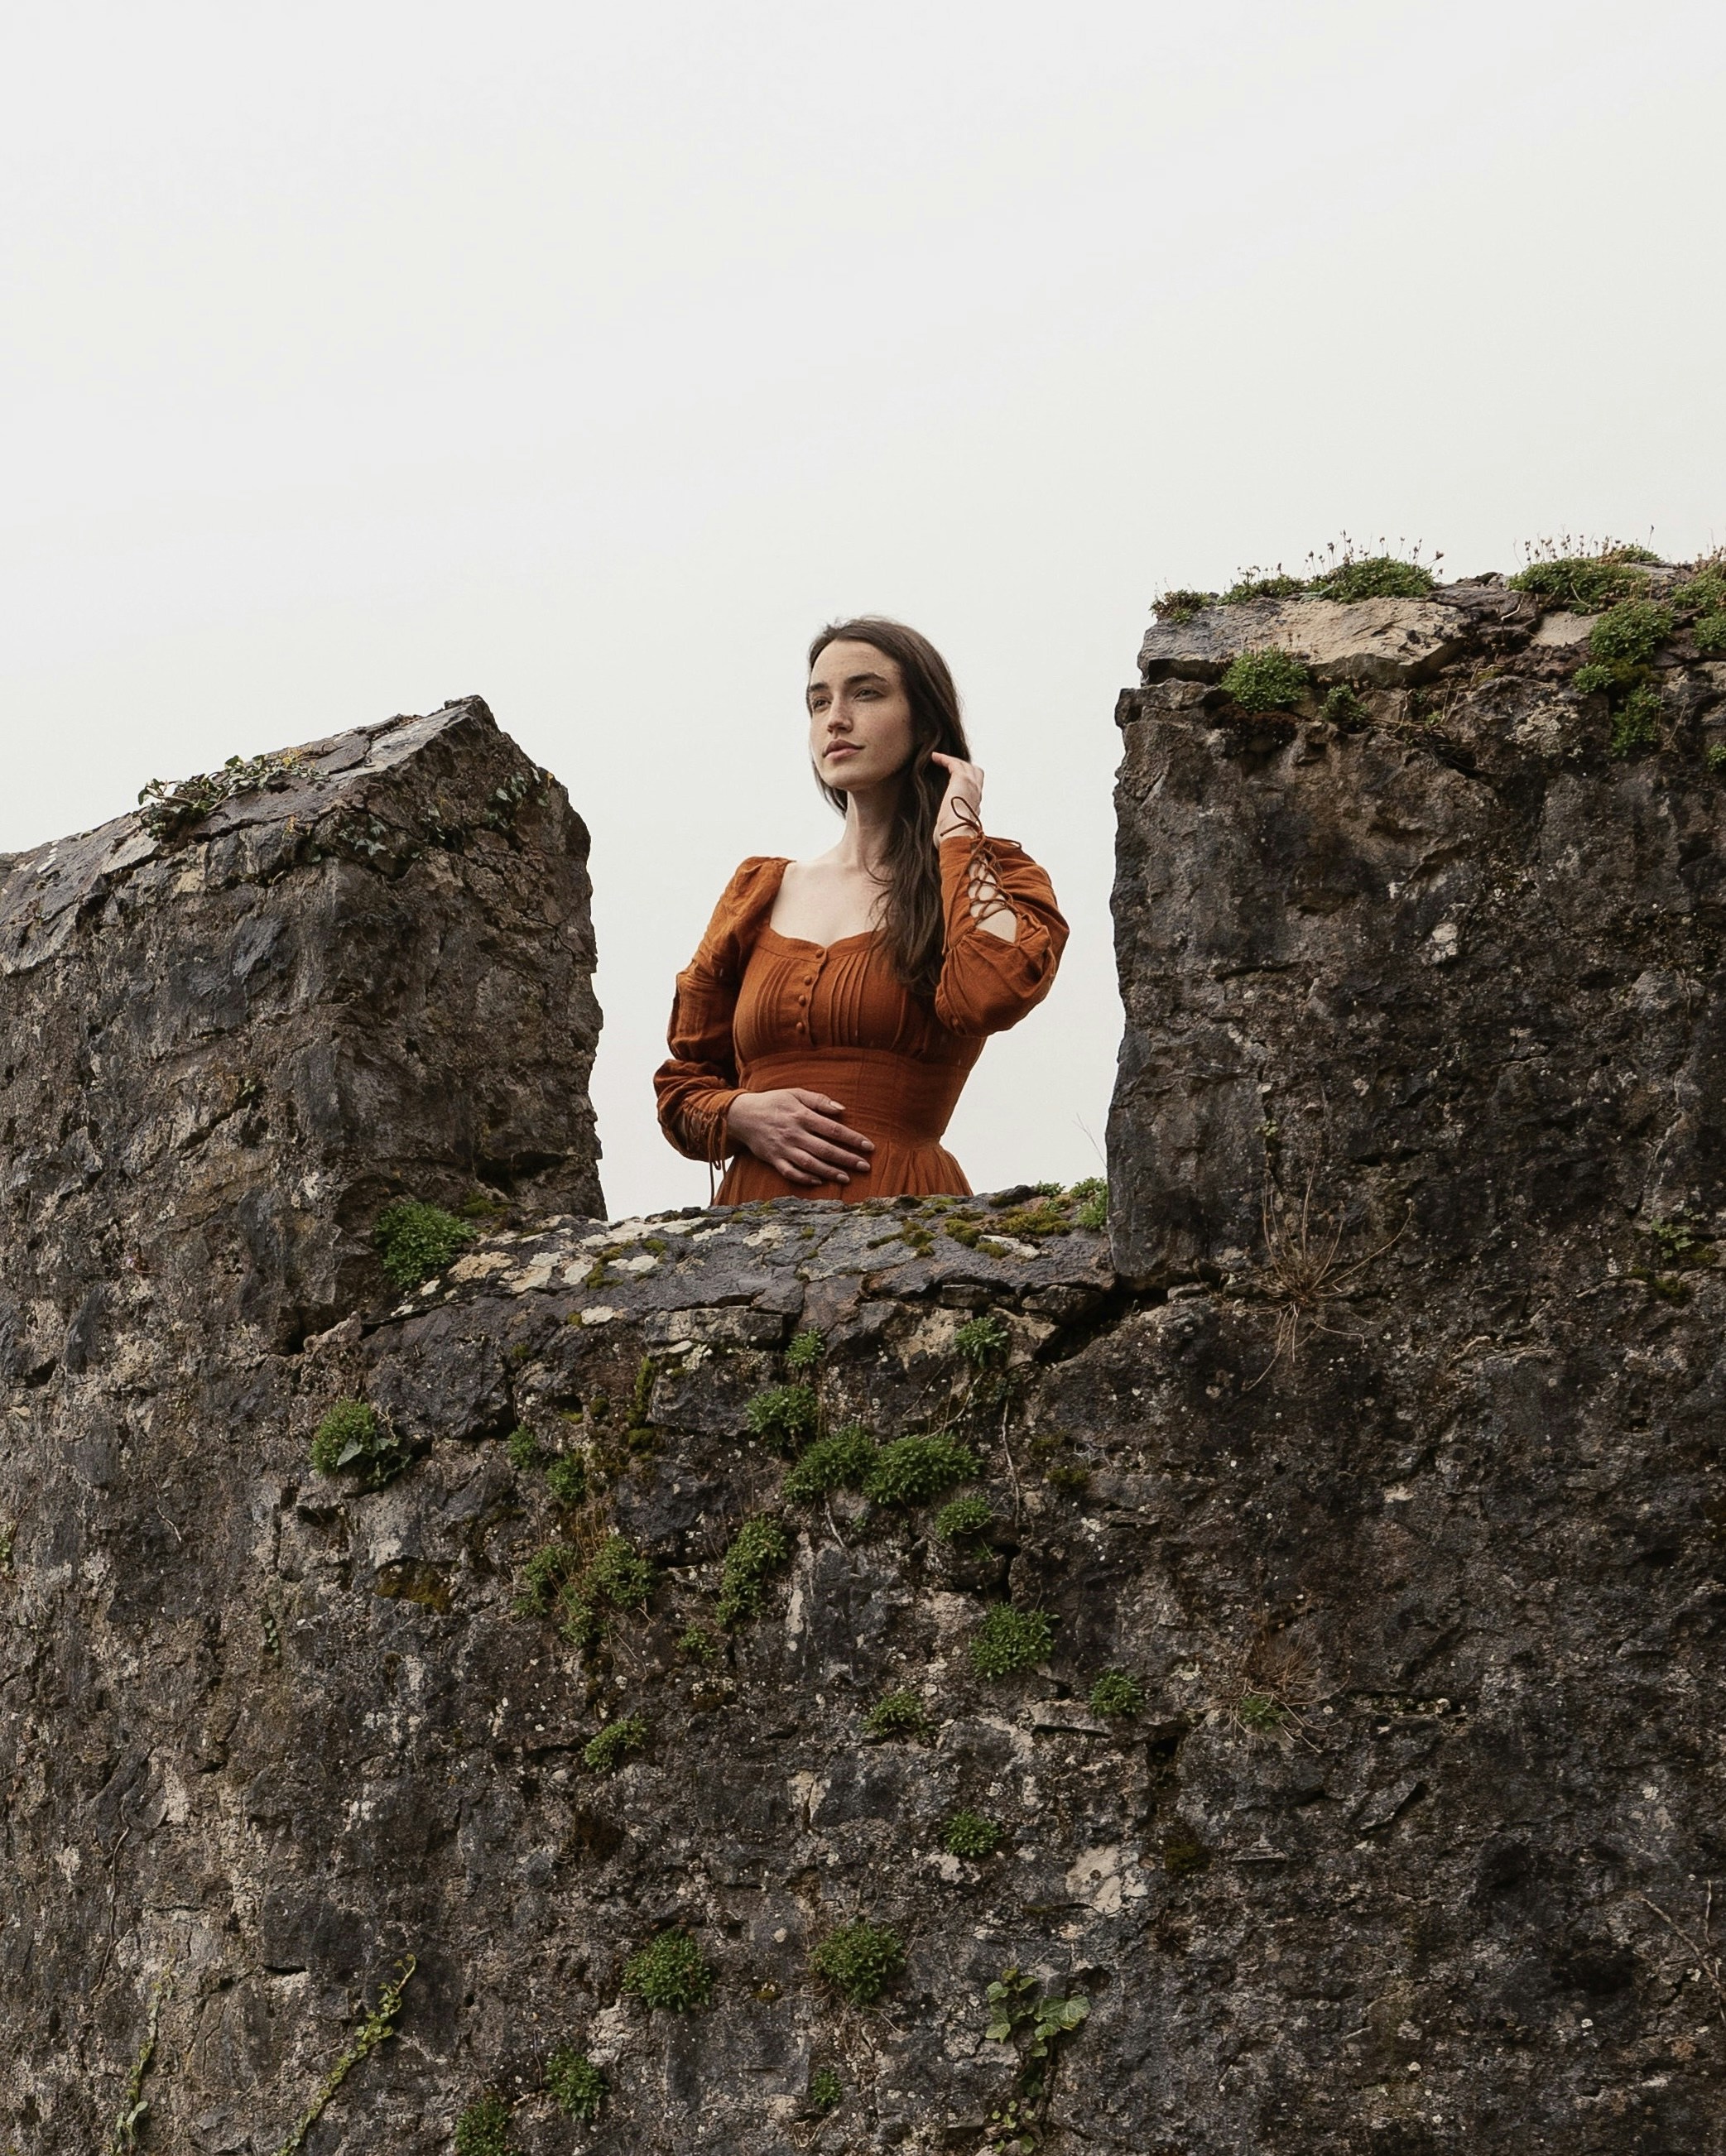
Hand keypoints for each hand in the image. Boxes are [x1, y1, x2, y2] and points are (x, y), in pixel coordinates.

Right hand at [726, 1089, 874, 1186]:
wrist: (742, 1115)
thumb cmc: (773, 1102)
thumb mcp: (795, 1093)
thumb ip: (819, 1100)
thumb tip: (842, 1110)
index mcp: (801, 1116)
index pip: (833, 1130)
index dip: (853, 1139)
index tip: (868, 1147)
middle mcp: (794, 1134)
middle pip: (826, 1149)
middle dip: (847, 1159)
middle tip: (865, 1167)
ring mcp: (783, 1149)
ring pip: (810, 1164)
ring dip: (830, 1172)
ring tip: (847, 1178)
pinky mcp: (773, 1160)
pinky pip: (791, 1173)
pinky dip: (805, 1179)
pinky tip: (820, 1182)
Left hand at [930, 752, 983, 842]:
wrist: (957, 834)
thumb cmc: (952, 838)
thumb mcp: (950, 834)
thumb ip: (946, 832)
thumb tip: (938, 841)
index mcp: (974, 808)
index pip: (974, 790)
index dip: (966, 783)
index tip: (954, 782)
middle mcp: (976, 795)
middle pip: (976, 773)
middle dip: (965, 767)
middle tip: (950, 765)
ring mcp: (971, 785)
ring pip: (966, 766)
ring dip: (953, 761)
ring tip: (939, 758)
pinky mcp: (962, 779)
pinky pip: (954, 763)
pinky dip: (944, 759)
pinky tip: (934, 757)